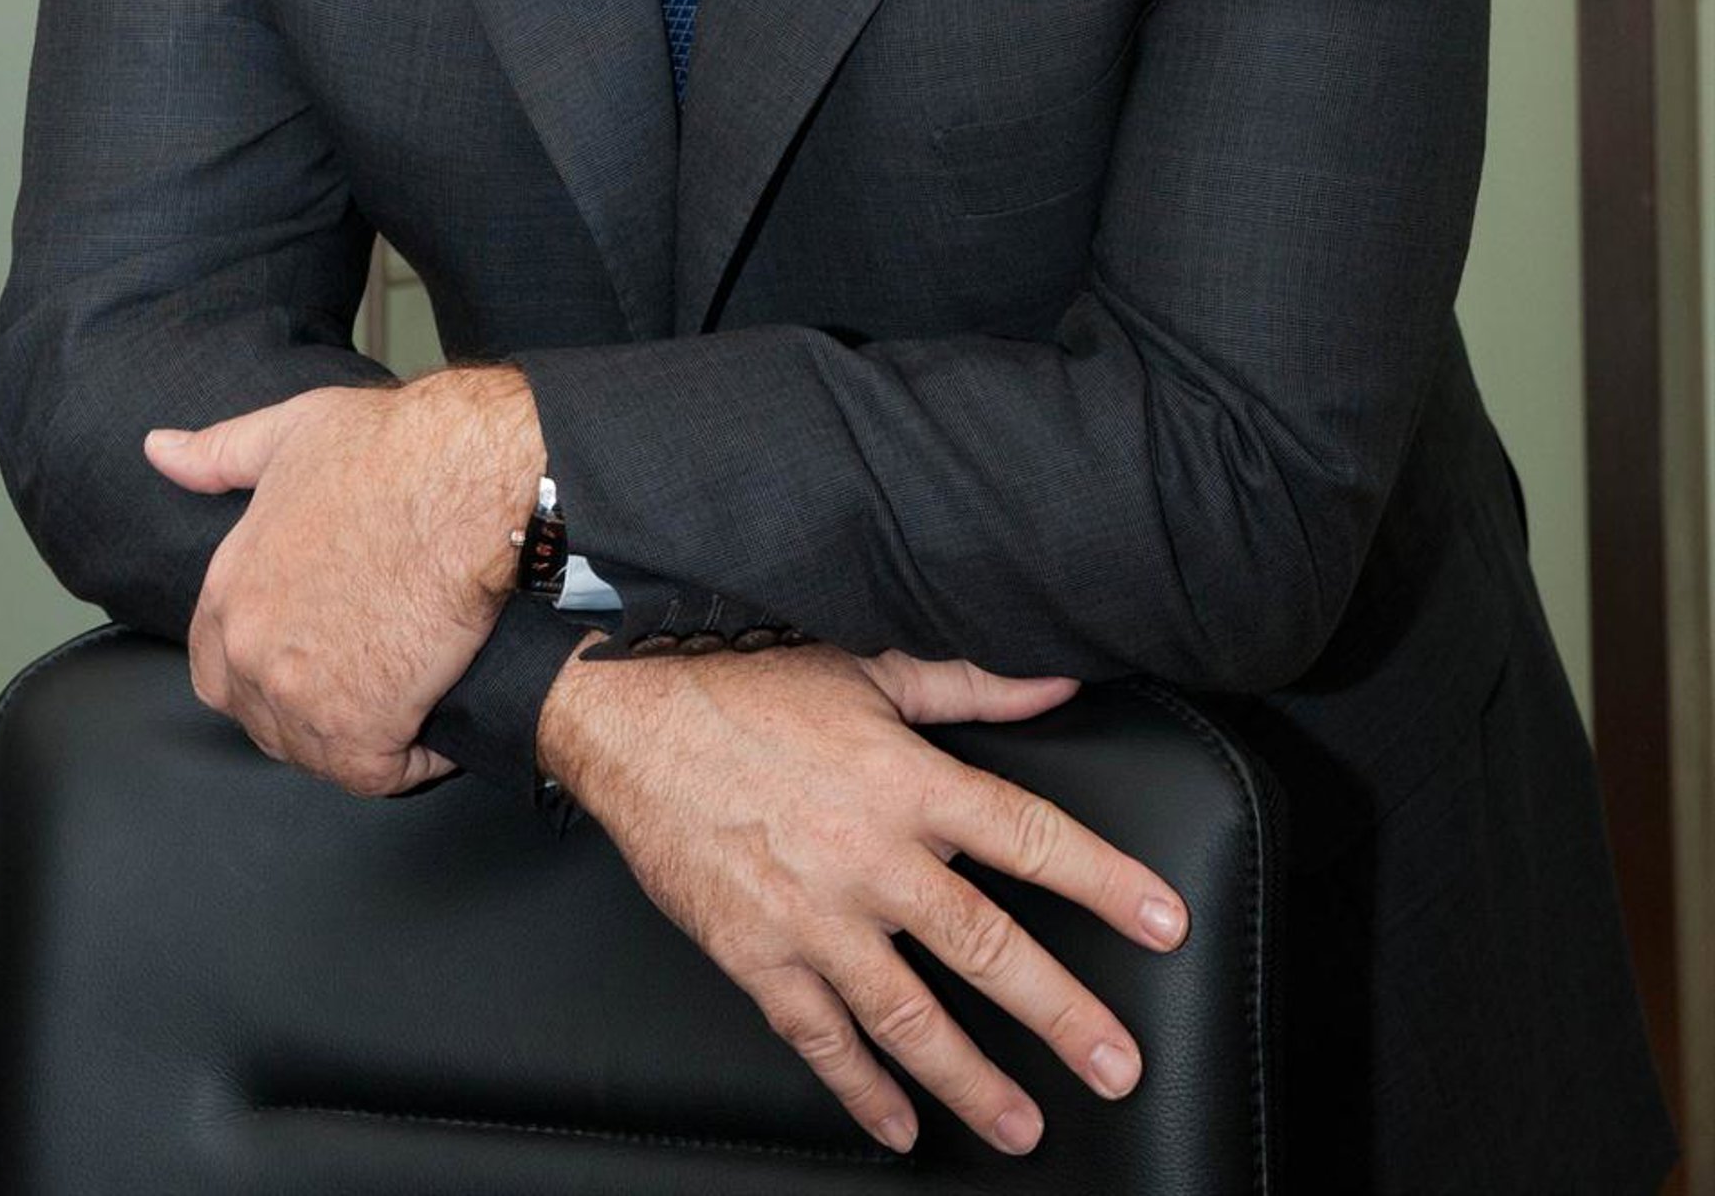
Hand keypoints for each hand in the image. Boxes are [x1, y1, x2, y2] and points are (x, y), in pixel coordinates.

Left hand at [145, 368, 543, 796]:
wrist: (465, 482)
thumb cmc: (393, 452)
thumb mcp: (290, 433)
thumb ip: (219, 454)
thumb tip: (159, 450)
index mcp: (229, 590)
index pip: (217, 668)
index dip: (269, 668)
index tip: (318, 655)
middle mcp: (251, 650)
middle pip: (265, 719)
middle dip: (314, 707)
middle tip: (371, 675)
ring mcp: (301, 696)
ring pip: (318, 752)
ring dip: (361, 739)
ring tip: (406, 702)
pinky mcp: (362, 728)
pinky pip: (375, 774)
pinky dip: (410, 761)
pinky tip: (435, 730)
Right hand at [536, 639, 1186, 1158]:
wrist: (632, 720)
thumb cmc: (753, 686)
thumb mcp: (869, 668)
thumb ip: (970, 684)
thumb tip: (1059, 682)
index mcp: (908, 780)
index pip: (1028, 836)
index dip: (1103, 881)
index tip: (1162, 923)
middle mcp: (871, 856)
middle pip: (985, 945)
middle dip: (1062, 1013)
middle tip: (1119, 1065)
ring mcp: (812, 916)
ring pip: (910, 1015)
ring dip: (974, 1079)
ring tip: (1026, 1125)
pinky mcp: (757, 956)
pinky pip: (821, 1039)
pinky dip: (862, 1091)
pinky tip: (901, 1128)